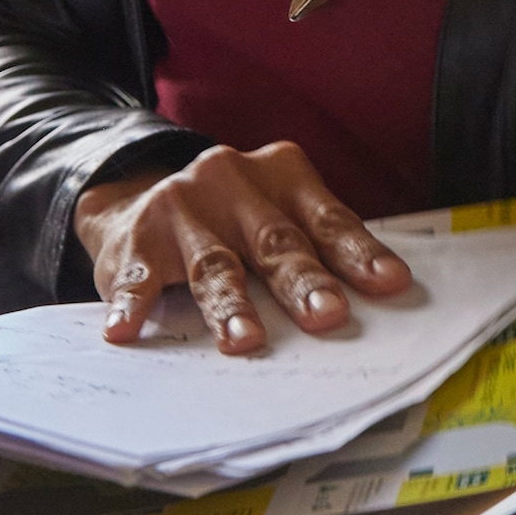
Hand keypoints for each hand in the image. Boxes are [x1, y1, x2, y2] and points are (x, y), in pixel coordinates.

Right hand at [73, 140, 413, 355]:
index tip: (389, 283)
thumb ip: (316, 250)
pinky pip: (138, 277)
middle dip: (302, 281)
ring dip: (230, 305)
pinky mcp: (137, 238)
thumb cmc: (231, 221)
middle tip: (328, 315)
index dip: (358, 252)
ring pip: (213, 264)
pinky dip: (132, 305)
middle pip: (275, 240)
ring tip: (246, 339)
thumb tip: (378, 302)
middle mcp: (233, 181)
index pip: (327, 219)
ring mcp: (182, 207)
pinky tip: (126, 330)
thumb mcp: (276, 215)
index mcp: (282, 175)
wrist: (136, 198)